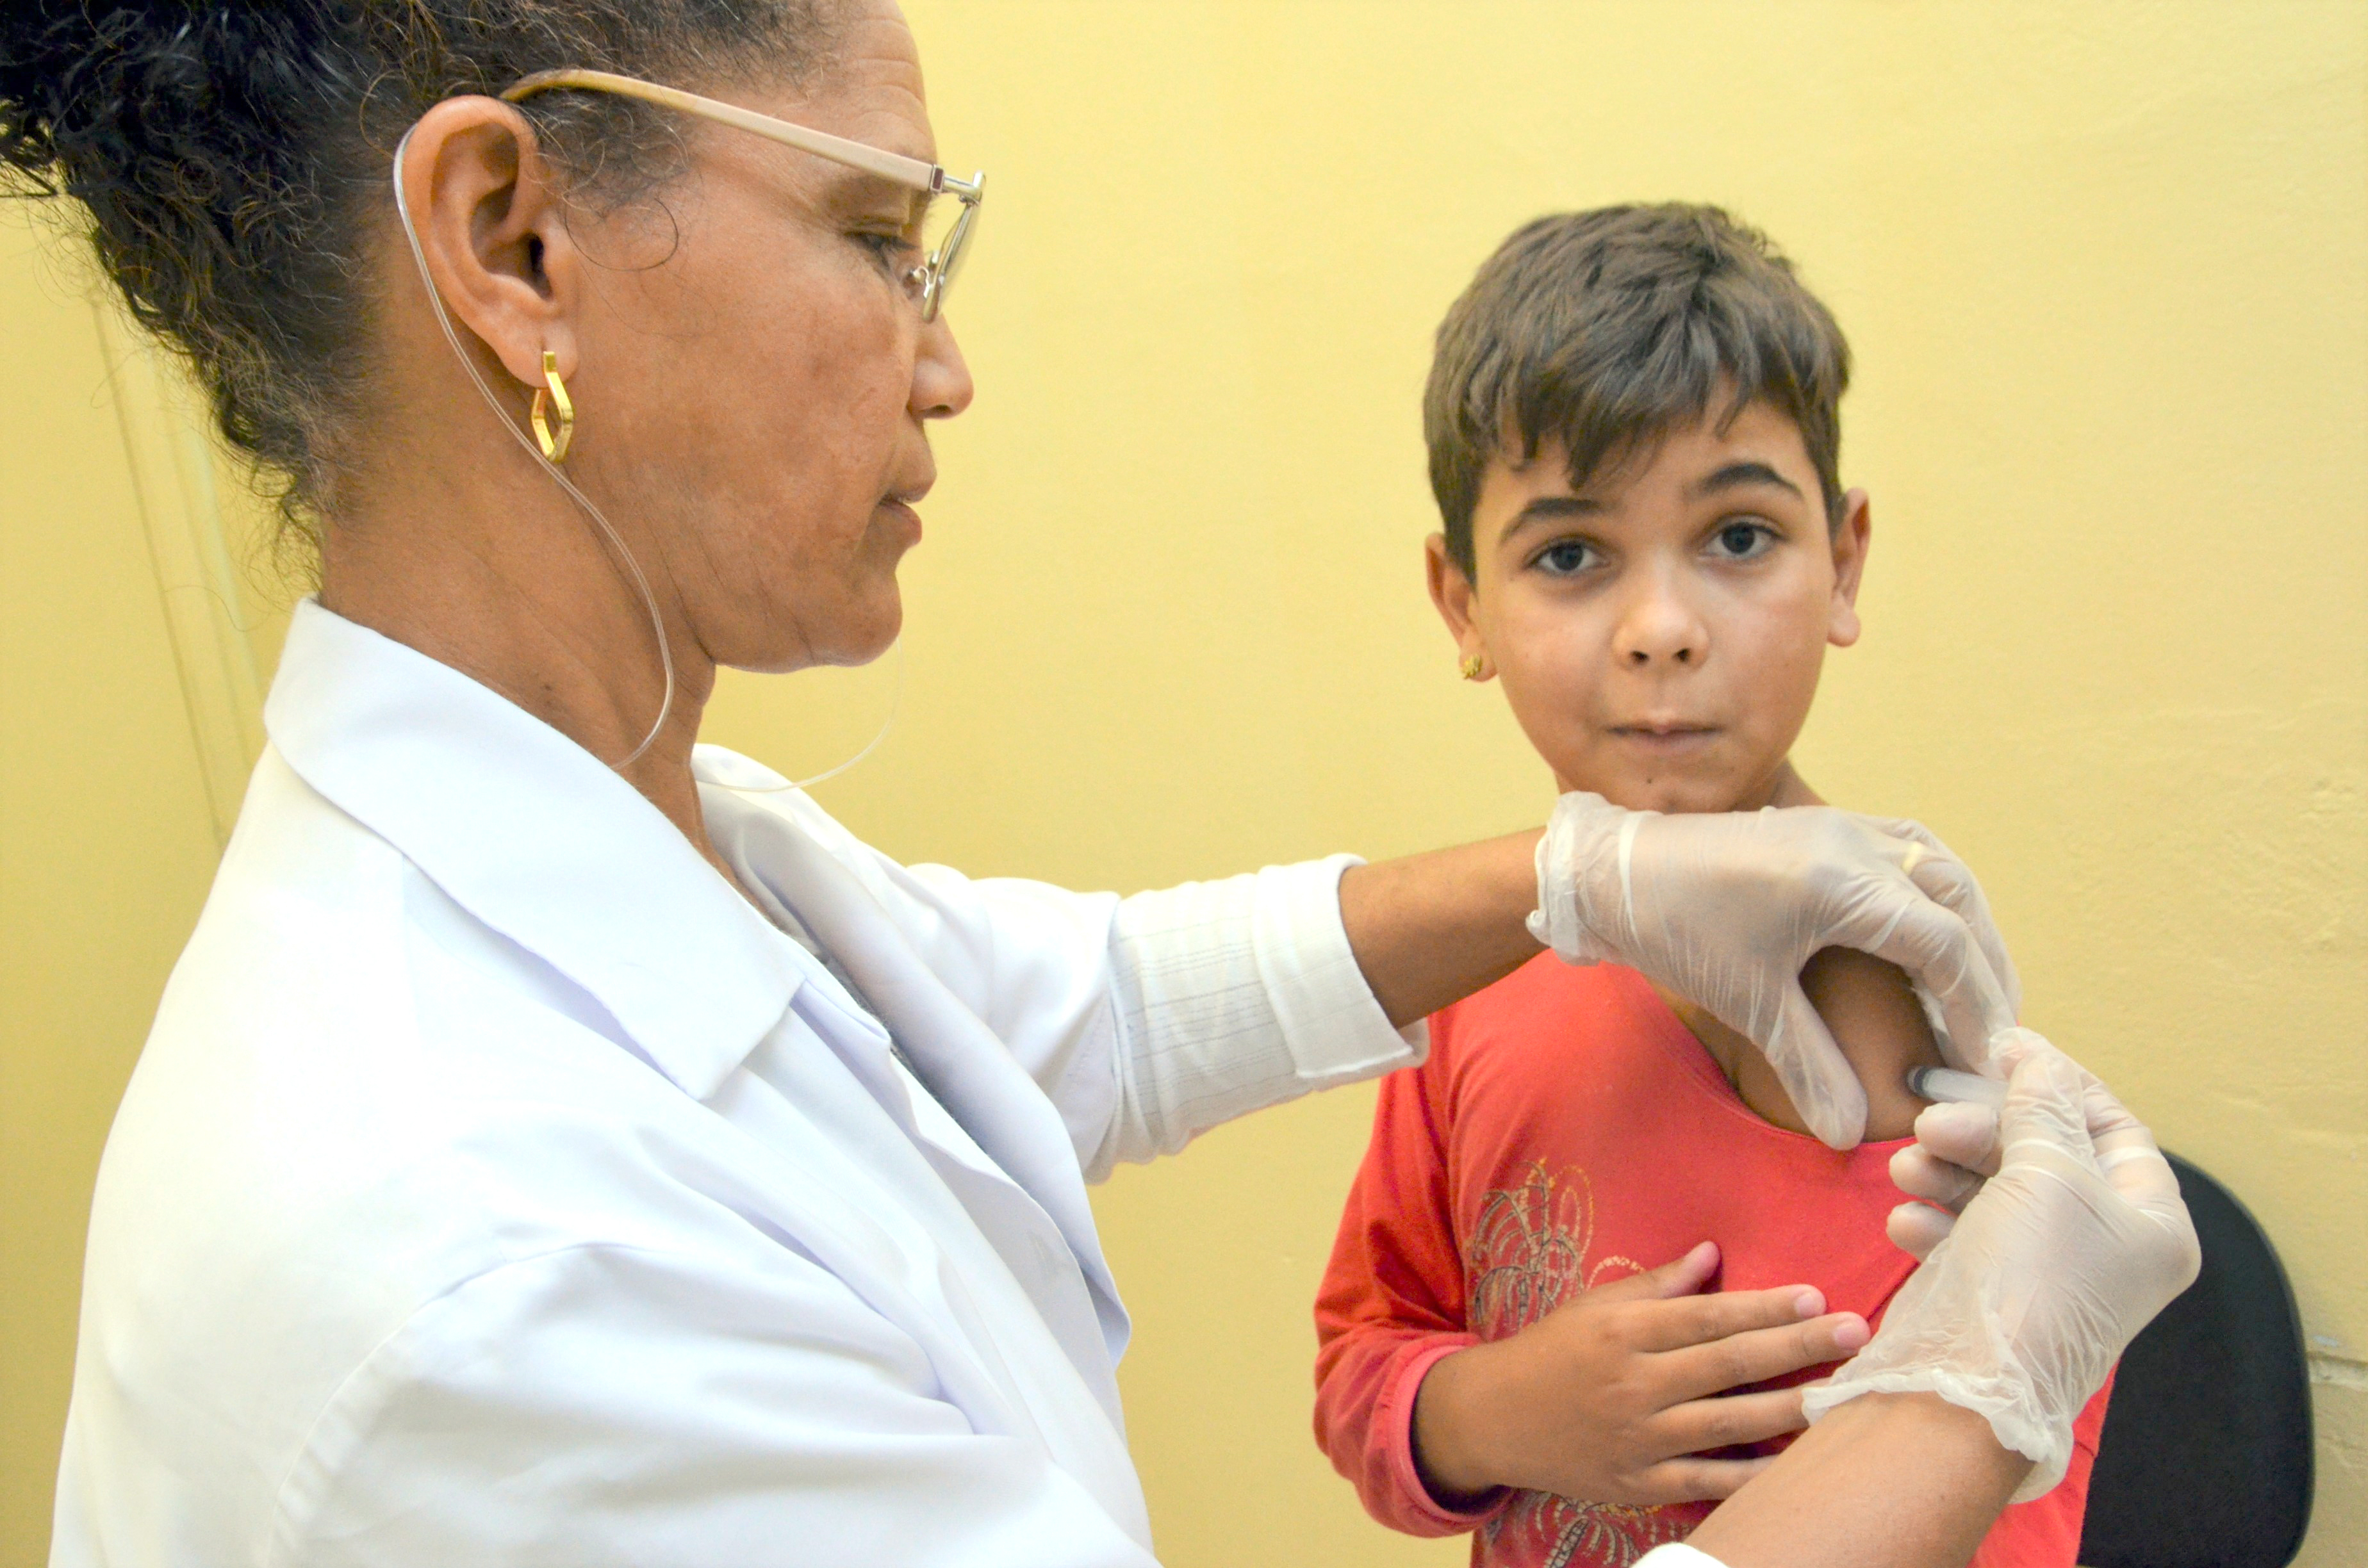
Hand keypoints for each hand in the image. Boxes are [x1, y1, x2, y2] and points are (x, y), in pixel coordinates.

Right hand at [1411, 1242, 1871, 1507]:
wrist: (1495, 1419)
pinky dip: (1751, 1476)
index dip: (1764, 1307)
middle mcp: (1635, 1383)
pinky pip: (1707, 1482)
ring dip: (1790, 1409)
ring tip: (1843, 1396)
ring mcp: (1640, 1438)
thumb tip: (1714, 1253)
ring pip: (1728, 1424)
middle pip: (1729, 1365)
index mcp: (1625, 1331)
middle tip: (1856, 1333)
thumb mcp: (1596, 1305)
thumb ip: (1658, 1283)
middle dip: (1796, 1348)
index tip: (1816, 1295)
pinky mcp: (1639, 1484)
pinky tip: (1795, 1465)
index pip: (1708, 1316)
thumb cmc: (1554, 1350)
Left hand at [1531, 793, 2020, 1147]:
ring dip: (1967, 925)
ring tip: (1977, 987)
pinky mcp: (1822, 824)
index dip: (1977, 1008)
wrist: (1611, 871)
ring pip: (1939, 866)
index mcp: (1843, 880)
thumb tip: (1851, 1136)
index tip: (1988, 1063)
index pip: (1945, 944)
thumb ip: (1809, 1067)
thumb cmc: (1675, 929)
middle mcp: (1854, 839)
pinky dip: (1934, 892)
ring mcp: (1840, 823)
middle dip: (1986, 967)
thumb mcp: (1749, 1002)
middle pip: (1958, 900)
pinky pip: (1906, 847)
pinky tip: (1933, 934)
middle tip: (1998, 1033)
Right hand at [1803, 1030, 2199, 1501]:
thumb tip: (2040, 1062)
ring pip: (1996, 1189)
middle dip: (1983, 1131)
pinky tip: (1908, 1221)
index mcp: (2152, 1223)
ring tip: (1907, 1167)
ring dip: (1947, 1170)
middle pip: (2045, 1153)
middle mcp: (2108, 1246)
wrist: (1968, 1385)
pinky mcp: (1995, 1289)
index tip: (2001, 1047)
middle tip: (1931, 1119)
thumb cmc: (2032, 1275)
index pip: (2114, 1127)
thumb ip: (2042, 1107)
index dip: (2059, 1081)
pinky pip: (1966, 1233)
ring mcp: (2048, 1269)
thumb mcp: (2048, 1173)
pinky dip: (1935, 1218)